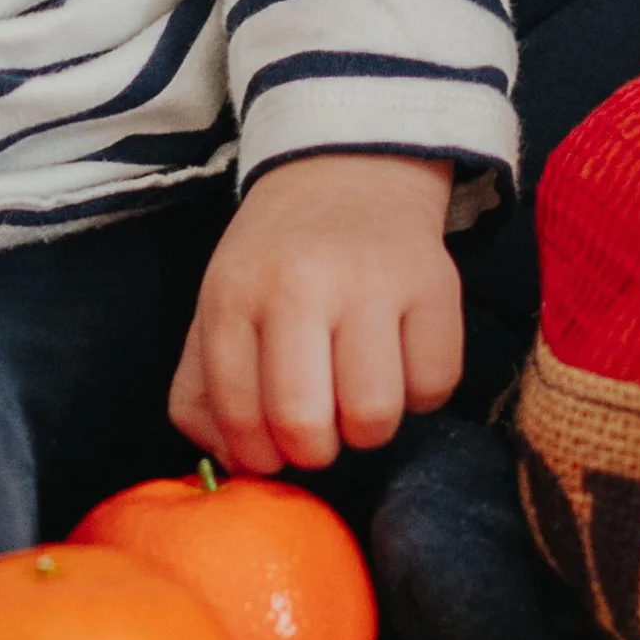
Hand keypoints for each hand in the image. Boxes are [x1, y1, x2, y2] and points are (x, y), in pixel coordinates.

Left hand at [168, 154, 461, 474]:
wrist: (345, 173)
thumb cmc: (277, 262)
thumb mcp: (217, 309)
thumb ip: (202, 393)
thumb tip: (231, 466)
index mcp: (235, 292)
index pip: (237, 411)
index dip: (256, 455)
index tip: (271, 449)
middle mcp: (301, 283)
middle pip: (305, 422)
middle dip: (312, 452)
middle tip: (318, 432)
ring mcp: (373, 281)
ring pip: (374, 414)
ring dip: (367, 428)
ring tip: (357, 396)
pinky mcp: (436, 283)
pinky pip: (435, 386)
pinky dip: (420, 394)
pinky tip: (399, 364)